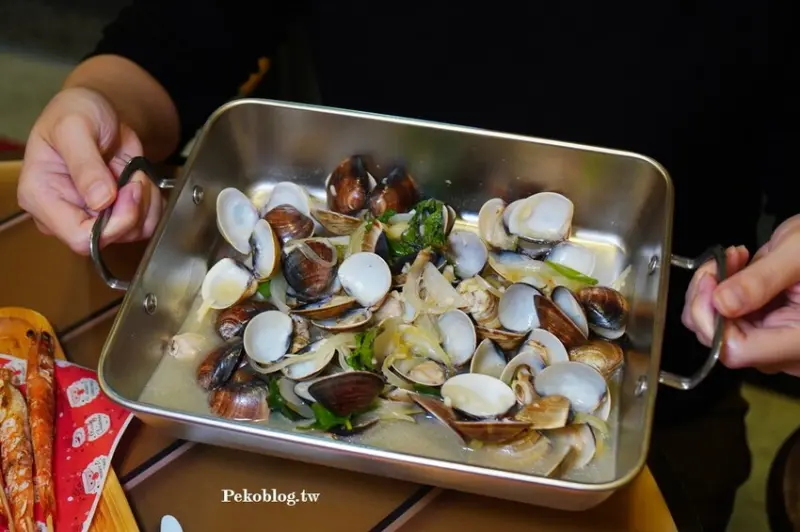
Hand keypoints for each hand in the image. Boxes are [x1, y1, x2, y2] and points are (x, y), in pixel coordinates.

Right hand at [16, 87, 162, 254]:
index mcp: (41, 196)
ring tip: (134, 172)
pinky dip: (152, 203)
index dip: (112, 223)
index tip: (127, 190)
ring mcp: (90, 216)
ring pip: (132, 233)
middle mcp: (64, 213)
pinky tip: (141, 180)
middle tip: (133, 176)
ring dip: (145, 203)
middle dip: (132, 208)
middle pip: (108, 239)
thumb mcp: (75, 127)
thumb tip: (99, 200)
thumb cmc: (76, 112)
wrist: (98, 109)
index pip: (79, 237)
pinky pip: (145, 224)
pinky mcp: (113, 214)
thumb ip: (85, 164)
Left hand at [682, 215, 799, 376]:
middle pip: (721, 341)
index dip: (710, 318)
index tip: (709, 279)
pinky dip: (724, 292)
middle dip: (708, 298)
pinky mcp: (768, 330)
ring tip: (735, 258)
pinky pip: (730, 320)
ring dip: (714, 292)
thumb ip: (763, 280)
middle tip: (720, 261)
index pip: (737, 350)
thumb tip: (722, 304)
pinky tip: (740, 267)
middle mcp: (789, 352)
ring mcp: (777, 343)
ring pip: (719, 330)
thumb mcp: (799, 252)